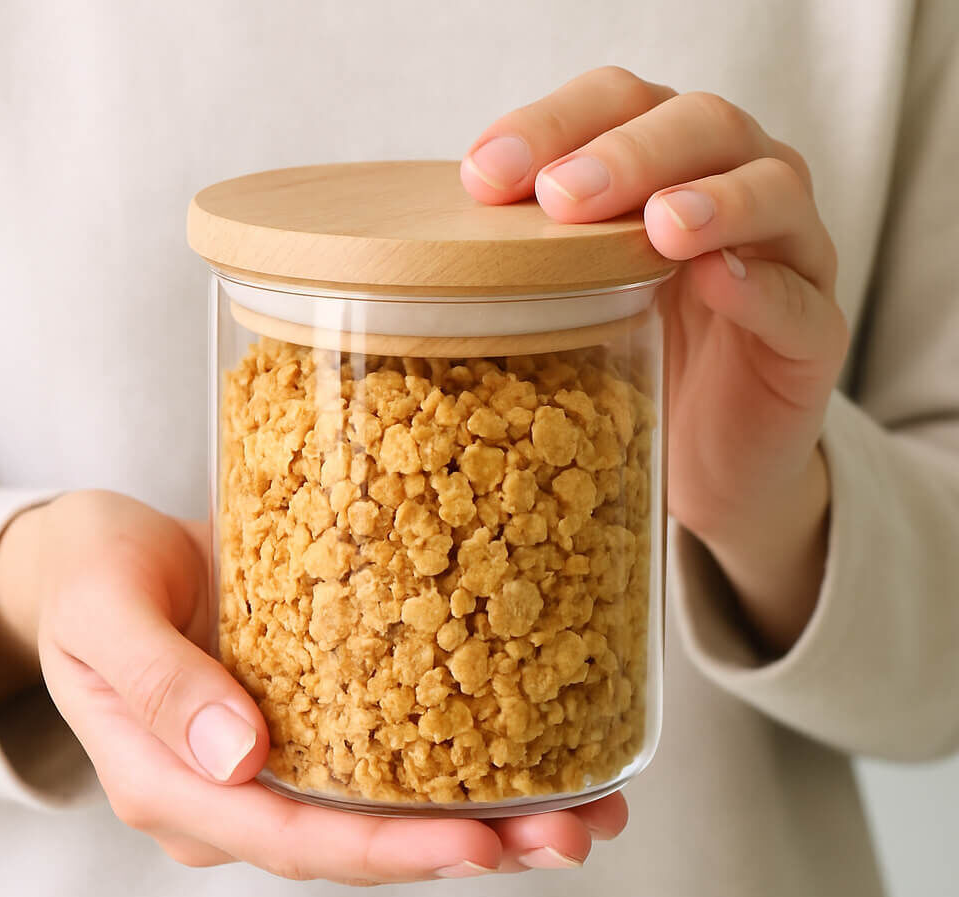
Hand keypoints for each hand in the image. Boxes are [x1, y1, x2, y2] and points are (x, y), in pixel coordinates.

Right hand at [0, 490, 627, 883]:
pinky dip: (464, 759)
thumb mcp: (104, 615)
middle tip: (571, 836)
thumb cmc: (92, 578)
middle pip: (361, 844)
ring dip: (492, 816)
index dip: (389, 851)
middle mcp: (239, 792)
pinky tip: (538, 747)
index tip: (481, 844)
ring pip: (390, 809)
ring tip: (587, 810)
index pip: (293, 840)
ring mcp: (281, 759)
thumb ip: (159, 683)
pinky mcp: (314, 716)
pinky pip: (392, 754)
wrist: (100, 556)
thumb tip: (238, 758)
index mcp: (178, 787)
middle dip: (470, 846)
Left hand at [461, 68, 848, 652]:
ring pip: (771, 190)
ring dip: (711, 199)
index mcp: (664, 170)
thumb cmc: (633, 368)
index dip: (553, 122)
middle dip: (628, 152)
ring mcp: (786, 256)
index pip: (616, 104)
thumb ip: (526, 264)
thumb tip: (415, 245)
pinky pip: (801, 298)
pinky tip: (718, 282)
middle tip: (563, 197)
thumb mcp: (570, 307)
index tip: (482, 173)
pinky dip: (761, 285)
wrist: (708, 459)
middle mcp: (732, 191)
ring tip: (658, 226)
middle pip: (699, 126)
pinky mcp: (815, 332)